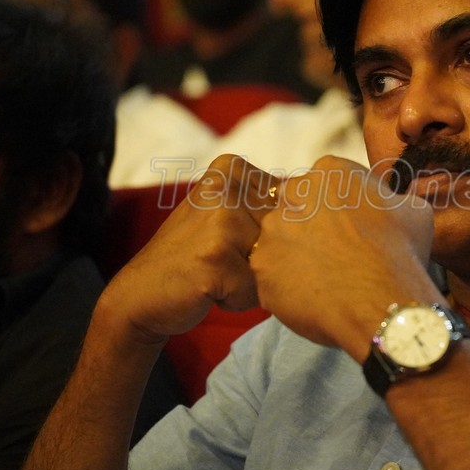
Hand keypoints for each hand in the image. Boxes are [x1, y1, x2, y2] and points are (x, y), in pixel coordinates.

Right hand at [102, 154, 279, 344]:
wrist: (141, 294)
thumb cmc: (197, 258)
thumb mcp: (230, 216)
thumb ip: (271, 206)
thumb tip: (328, 209)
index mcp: (233, 169)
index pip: (292, 209)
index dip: (271, 238)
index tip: (233, 240)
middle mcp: (227, 185)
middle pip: (286, 236)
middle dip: (263, 261)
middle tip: (222, 261)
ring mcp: (221, 219)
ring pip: (275, 264)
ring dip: (251, 282)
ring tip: (217, 274)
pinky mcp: (215, 256)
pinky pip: (255, 291)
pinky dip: (236, 300)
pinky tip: (207, 289)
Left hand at [248, 156, 440, 361]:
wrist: (380, 300)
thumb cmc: (401, 252)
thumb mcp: (413, 210)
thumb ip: (390, 198)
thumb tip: (389, 203)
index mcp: (331, 171)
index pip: (330, 183)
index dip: (344, 207)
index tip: (356, 227)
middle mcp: (294, 192)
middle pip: (299, 207)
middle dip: (314, 227)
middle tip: (338, 253)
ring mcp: (273, 230)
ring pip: (282, 240)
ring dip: (299, 255)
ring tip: (327, 278)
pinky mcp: (261, 266)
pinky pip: (273, 274)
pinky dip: (289, 284)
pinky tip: (315, 296)